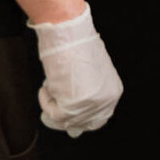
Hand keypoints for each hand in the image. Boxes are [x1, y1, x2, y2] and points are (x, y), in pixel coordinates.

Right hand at [29, 3, 122, 136]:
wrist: (68, 33)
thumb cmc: (75, 48)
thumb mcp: (89, 75)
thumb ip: (88, 95)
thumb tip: (76, 125)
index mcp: (113, 92)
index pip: (98, 119)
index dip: (78, 116)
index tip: (64, 107)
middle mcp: (106, 101)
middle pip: (82, 124)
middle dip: (65, 115)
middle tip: (55, 100)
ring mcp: (91, 106)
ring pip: (64, 121)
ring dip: (53, 104)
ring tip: (53, 84)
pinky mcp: (73, 107)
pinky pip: (52, 114)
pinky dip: (45, 101)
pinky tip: (48, 84)